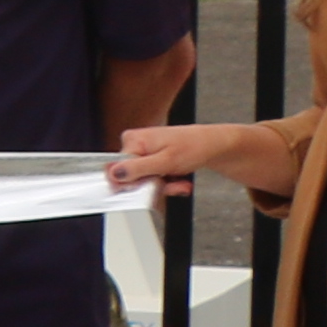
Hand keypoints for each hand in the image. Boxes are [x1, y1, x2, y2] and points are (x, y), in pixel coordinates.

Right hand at [109, 119, 269, 191]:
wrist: (213, 145)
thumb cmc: (195, 147)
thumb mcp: (165, 161)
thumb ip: (138, 169)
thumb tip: (114, 174)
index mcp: (133, 140)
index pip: (119, 170)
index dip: (136, 183)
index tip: (153, 185)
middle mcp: (134, 143)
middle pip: (131, 176)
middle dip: (153, 185)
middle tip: (171, 184)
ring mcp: (142, 150)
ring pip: (143, 179)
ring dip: (162, 185)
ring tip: (179, 182)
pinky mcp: (151, 157)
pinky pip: (151, 176)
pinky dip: (165, 181)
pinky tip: (176, 178)